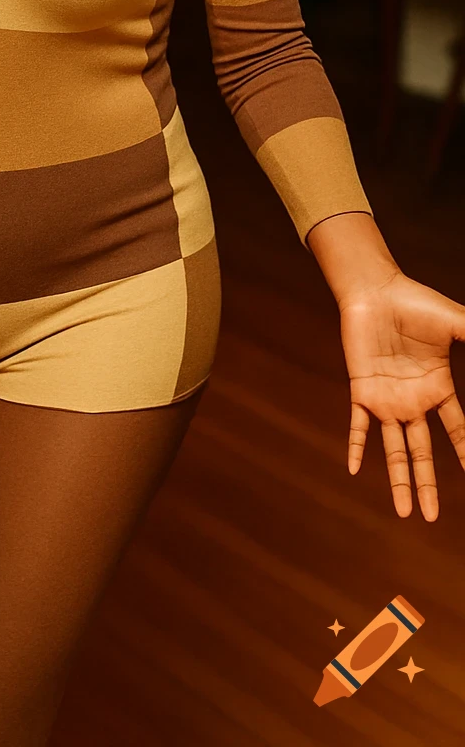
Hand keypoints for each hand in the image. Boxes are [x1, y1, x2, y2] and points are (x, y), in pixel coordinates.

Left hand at [340, 271, 464, 519]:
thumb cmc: (416, 303)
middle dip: (428, 485)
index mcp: (437, 388)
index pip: (457, 431)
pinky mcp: (362, 390)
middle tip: (432, 517)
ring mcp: (386, 399)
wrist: (375, 291)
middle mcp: (413, 401)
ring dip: (400, 480)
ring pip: (394, 449)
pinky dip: (357, 446)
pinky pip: (358, 425)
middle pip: (424, 453)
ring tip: (406, 514)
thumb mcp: (457, 323)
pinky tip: (355, 469)